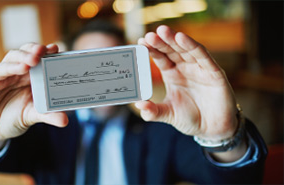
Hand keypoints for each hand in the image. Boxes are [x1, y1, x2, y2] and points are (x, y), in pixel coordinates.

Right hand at [0, 43, 67, 155]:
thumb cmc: (14, 117)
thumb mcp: (33, 116)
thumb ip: (48, 116)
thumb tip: (65, 121)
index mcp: (30, 77)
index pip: (39, 59)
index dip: (47, 53)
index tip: (57, 49)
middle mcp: (16, 72)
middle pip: (26, 53)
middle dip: (35, 50)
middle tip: (45, 49)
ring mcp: (2, 75)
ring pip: (12, 58)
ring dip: (24, 56)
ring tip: (35, 58)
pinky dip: (9, 68)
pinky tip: (21, 68)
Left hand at [136, 25, 237, 140]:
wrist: (213, 130)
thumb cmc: (191, 119)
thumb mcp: (169, 114)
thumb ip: (153, 112)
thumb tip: (138, 105)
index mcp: (172, 75)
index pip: (161, 58)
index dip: (152, 49)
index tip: (141, 42)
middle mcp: (185, 69)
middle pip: (172, 50)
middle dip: (161, 41)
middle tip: (149, 34)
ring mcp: (199, 69)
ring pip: (186, 50)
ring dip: (175, 40)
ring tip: (162, 31)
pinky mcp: (214, 73)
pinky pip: (203, 57)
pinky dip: (193, 46)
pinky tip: (181, 38)